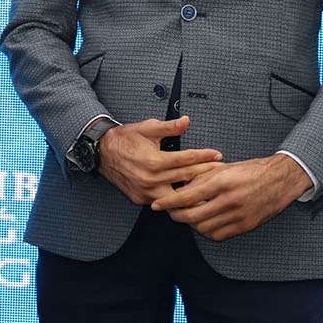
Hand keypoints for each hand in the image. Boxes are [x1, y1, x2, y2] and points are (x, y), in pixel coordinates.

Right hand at [97, 116, 223, 205]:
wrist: (101, 151)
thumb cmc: (125, 139)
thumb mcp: (147, 128)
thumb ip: (169, 127)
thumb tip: (186, 121)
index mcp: (154, 161)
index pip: (186, 159)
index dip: (204, 156)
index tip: (218, 155)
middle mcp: (150, 179)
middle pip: (186, 178)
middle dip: (206, 173)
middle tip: (220, 170)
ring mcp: (145, 192)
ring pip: (176, 197)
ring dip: (192, 192)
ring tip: (208, 188)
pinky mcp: (140, 199)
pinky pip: (162, 201)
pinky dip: (174, 198)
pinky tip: (186, 195)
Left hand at [150, 153, 313, 240]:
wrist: (279, 180)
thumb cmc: (249, 171)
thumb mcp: (221, 167)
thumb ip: (200, 177)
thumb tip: (179, 187)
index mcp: (221, 182)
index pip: (186, 196)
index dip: (168, 202)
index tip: (156, 205)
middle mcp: (229, 200)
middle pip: (192, 216)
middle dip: (176, 216)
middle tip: (169, 212)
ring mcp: (238, 215)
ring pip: (203, 228)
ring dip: (191, 224)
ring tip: (186, 215)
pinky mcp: (245, 226)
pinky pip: (219, 235)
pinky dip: (206, 232)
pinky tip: (203, 223)